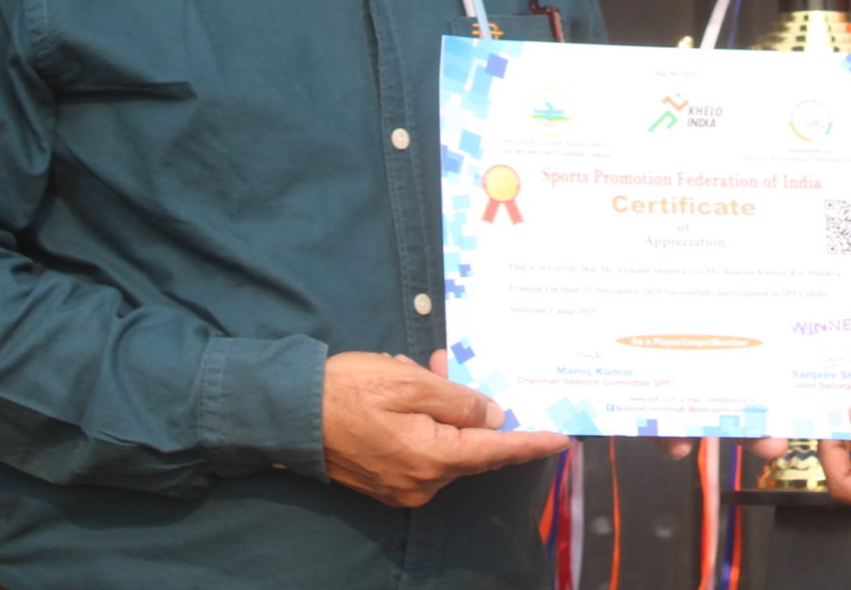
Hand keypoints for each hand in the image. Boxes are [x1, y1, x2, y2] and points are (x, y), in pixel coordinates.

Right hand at [321, 351, 570, 508]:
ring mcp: (403, 487)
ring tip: (416, 370)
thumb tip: (493, 415)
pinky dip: (423, 421)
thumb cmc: (347, 391)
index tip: (562, 439)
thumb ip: (458, 401)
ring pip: (444, 443)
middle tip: (445, 364)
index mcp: (433, 459)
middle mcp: (422, 483)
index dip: (531, 443)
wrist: (288, 414)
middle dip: (469, 404)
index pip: (496, 450)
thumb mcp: (409, 383)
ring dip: (441, 407)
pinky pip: (422, 450)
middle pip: (469, 444)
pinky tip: (405, 390)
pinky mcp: (386, 482)